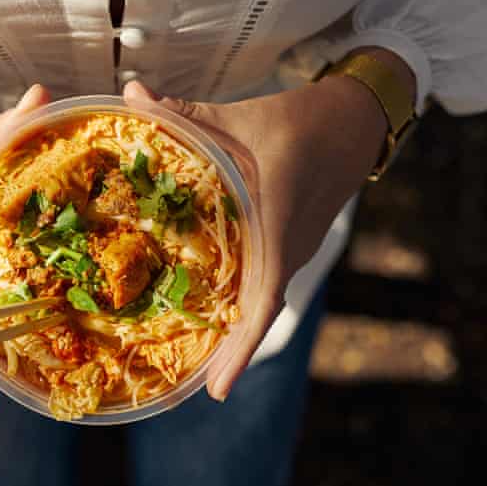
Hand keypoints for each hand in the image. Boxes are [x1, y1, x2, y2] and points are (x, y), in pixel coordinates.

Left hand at [123, 49, 411, 400]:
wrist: (357, 121)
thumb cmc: (303, 120)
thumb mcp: (240, 116)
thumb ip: (182, 113)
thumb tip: (130, 94)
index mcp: (279, 226)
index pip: (264, 301)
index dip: (242, 350)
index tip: (218, 391)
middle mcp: (291, 250)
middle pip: (259, 314)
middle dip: (229, 353)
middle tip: (192, 384)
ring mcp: (297, 250)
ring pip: (263, 300)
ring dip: (236, 331)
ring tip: (198, 359)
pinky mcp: (294, 244)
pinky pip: (267, 282)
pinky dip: (244, 303)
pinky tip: (215, 309)